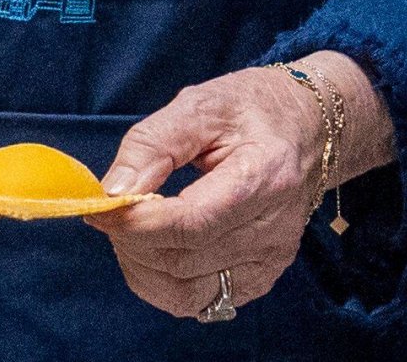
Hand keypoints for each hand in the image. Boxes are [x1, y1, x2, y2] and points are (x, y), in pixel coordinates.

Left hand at [84, 52, 393, 319]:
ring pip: (187, 293)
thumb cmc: (250, 109)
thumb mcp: (200, 104)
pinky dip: (163, 283)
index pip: (191, 223)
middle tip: (108, 210)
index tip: (99, 207)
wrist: (307, 129)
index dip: (136, 223)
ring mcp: (270, 261)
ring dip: (142, 267)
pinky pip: (201, 302)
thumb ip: (153, 144)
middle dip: (131, 241)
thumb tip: (113, 191)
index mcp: (264, 176)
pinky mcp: (262, 279)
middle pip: (184, 260)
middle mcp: (273, 229)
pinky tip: (153, 249)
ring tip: (128, 228)